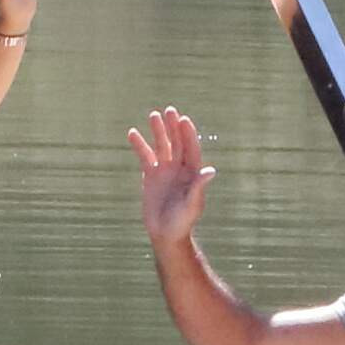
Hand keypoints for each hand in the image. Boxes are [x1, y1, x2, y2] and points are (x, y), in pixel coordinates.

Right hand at [128, 106, 211, 244]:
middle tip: (169, 110)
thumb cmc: (183, 221)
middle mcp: (179, 168)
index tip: (183, 119)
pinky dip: (139, 145)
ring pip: (161, 146)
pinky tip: (133, 133)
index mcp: (192, 172)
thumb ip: (199, 186)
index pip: (191, 148)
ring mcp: (165, 171)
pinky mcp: (151, 177)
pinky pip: (145, 157)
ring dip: (158, 131)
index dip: (187, 134)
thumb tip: (210, 171)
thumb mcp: (193, 204)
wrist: (166, 234)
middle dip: (173, 127)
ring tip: (153, 115)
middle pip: (176, 143)